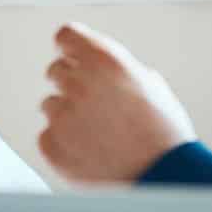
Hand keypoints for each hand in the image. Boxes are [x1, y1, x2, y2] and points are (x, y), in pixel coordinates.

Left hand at [38, 22, 196, 182]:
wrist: (161, 175)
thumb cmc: (163, 133)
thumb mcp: (151, 86)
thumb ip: (118, 69)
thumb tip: (103, 68)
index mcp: (103, 60)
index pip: (66, 36)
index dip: (71, 47)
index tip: (73, 55)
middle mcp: (77, 83)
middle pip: (56, 70)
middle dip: (71, 83)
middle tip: (93, 103)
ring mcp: (61, 115)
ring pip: (50, 104)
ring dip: (67, 114)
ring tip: (98, 133)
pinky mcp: (52, 144)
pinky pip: (48, 136)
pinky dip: (63, 142)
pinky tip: (90, 151)